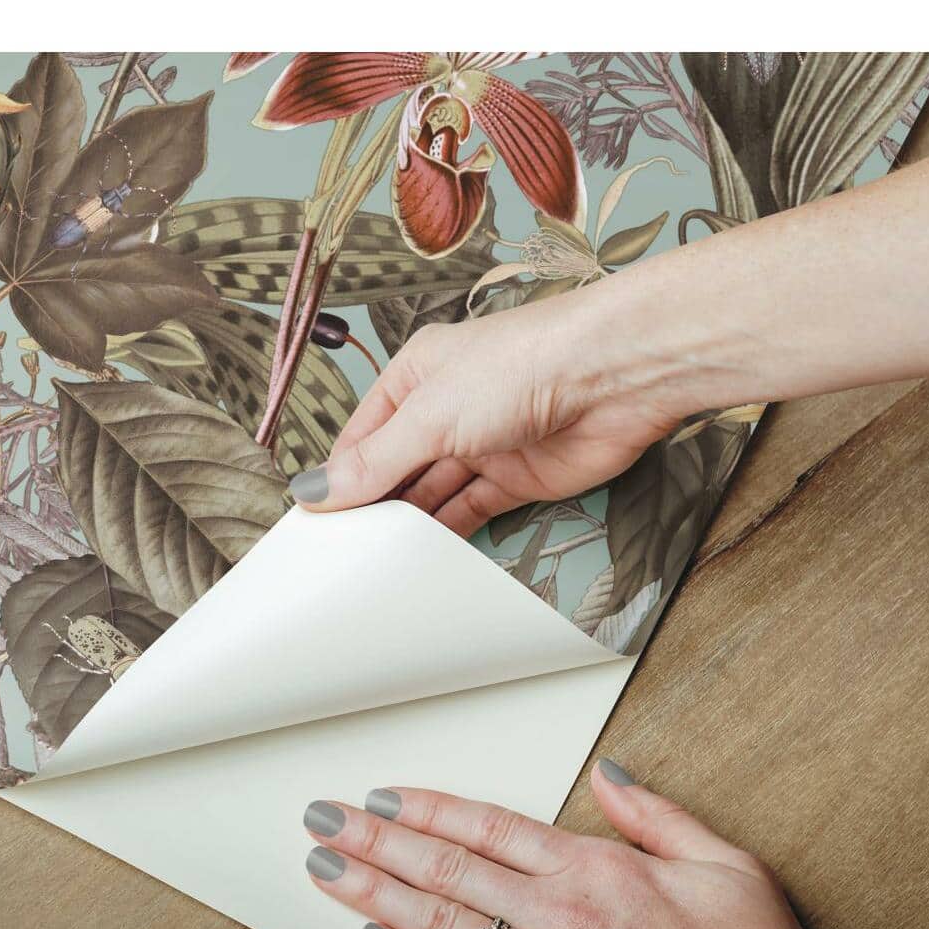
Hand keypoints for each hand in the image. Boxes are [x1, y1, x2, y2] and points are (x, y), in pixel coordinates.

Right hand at [289, 302, 682, 537]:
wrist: (615, 376)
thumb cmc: (523, 365)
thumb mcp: (429, 415)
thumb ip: (373, 461)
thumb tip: (315, 490)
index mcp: (416, 376)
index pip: (362, 435)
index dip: (338, 477)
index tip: (313, 521)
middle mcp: (447, 409)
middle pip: (395, 467)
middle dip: (372, 505)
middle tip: (339, 552)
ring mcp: (483, 445)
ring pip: (431, 493)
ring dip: (408, 524)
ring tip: (373, 563)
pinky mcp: (517, 479)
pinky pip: (471, 512)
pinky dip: (448, 534)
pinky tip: (422, 558)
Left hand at [302, 760, 833, 928]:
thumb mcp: (723, 864)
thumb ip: (654, 815)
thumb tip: (607, 775)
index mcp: (594, 871)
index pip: (486, 826)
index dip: (425, 807)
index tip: (382, 794)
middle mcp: (559, 919)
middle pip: (445, 868)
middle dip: (375, 839)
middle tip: (325, 819)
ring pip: (438, 925)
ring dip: (373, 893)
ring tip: (326, 868)